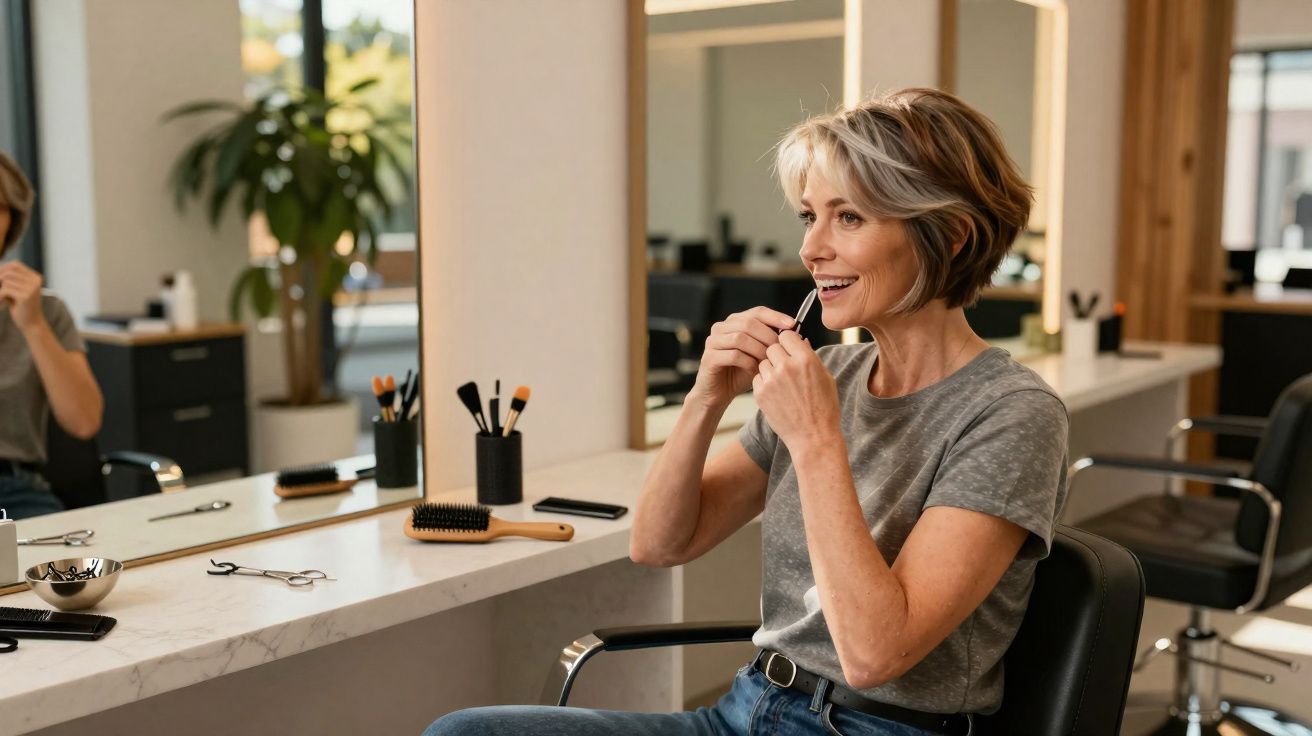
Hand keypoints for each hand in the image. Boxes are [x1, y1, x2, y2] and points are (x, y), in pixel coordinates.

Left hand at [0, 261, 47, 333]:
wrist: (31, 323)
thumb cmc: (21, 306)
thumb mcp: (18, 289)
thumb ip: (10, 279)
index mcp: (35, 277)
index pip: (15, 264)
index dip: (3, 269)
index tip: (0, 282)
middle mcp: (35, 281)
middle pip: (9, 272)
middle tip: (0, 291)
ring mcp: (32, 288)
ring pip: (6, 281)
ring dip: (0, 290)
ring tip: (2, 298)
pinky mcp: (25, 296)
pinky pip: (5, 290)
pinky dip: (0, 296)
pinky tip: (2, 303)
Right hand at [689, 306, 794, 410]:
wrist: (720, 393)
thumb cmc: (742, 373)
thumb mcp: (762, 355)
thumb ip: (774, 343)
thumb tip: (798, 335)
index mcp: (735, 322)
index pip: (758, 311)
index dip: (776, 316)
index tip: (792, 324)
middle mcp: (722, 327)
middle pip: (749, 322)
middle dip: (768, 335)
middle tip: (779, 349)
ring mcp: (713, 341)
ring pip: (740, 338)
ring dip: (758, 350)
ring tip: (767, 362)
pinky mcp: (709, 357)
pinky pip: (733, 355)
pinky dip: (748, 362)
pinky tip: (754, 370)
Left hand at [752, 330, 840, 449]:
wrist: (813, 437)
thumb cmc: (824, 408)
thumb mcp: (826, 377)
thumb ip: (811, 356)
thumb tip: (801, 340)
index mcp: (805, 359)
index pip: (786, 334)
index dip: (788, 341)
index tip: (790, 347)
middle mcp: (786, 366)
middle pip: (771, 347)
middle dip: (777, 354)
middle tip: (785, 366)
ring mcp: (771, 380)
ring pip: (763, 362)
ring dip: (770, 368)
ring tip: (783, 383)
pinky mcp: (760, 393)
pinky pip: (757, 378)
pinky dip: (764, 382)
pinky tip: (777, 393)